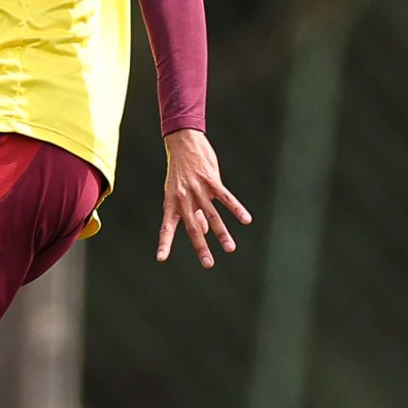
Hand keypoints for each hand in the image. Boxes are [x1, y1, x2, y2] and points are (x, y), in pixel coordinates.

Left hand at [158, 129, 251, 267]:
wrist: (183, 143)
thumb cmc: (180, 171)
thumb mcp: (177, 192)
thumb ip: (190, 213)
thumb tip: (205, 233)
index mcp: (171, 203)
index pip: (166, 228)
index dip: (164, 244)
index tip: (161, 259)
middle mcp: (183, 199)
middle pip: (193, 227)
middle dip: (201, 247)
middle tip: (208, 264)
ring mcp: (197, 190)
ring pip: (212, 216)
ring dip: (222, 233)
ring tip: (230, 248)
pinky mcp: (211, 181)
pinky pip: (226, 198)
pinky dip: (236, 209)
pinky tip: (246, 219)